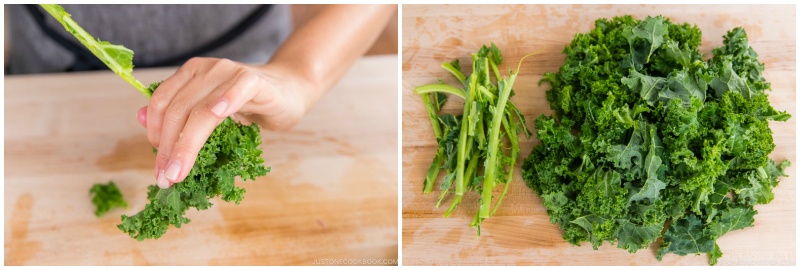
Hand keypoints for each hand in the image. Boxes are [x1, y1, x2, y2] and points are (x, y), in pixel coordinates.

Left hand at [136, 57, 310, 188]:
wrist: (290, 91)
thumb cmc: (250, 104)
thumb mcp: (210, 110)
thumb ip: (179, 114)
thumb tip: (139, 118)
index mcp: (190, 74)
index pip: (160, 104)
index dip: (153, 136)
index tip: (159, 167)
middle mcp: (207, 69)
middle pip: (177, 110)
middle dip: (168, 148)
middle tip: (167, 177)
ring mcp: (230, 72)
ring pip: (201, 110)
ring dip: (187, 144)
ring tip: (180, 171)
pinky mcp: (255, 81)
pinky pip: (237, 90)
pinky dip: (226, 102)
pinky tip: (220, 119)